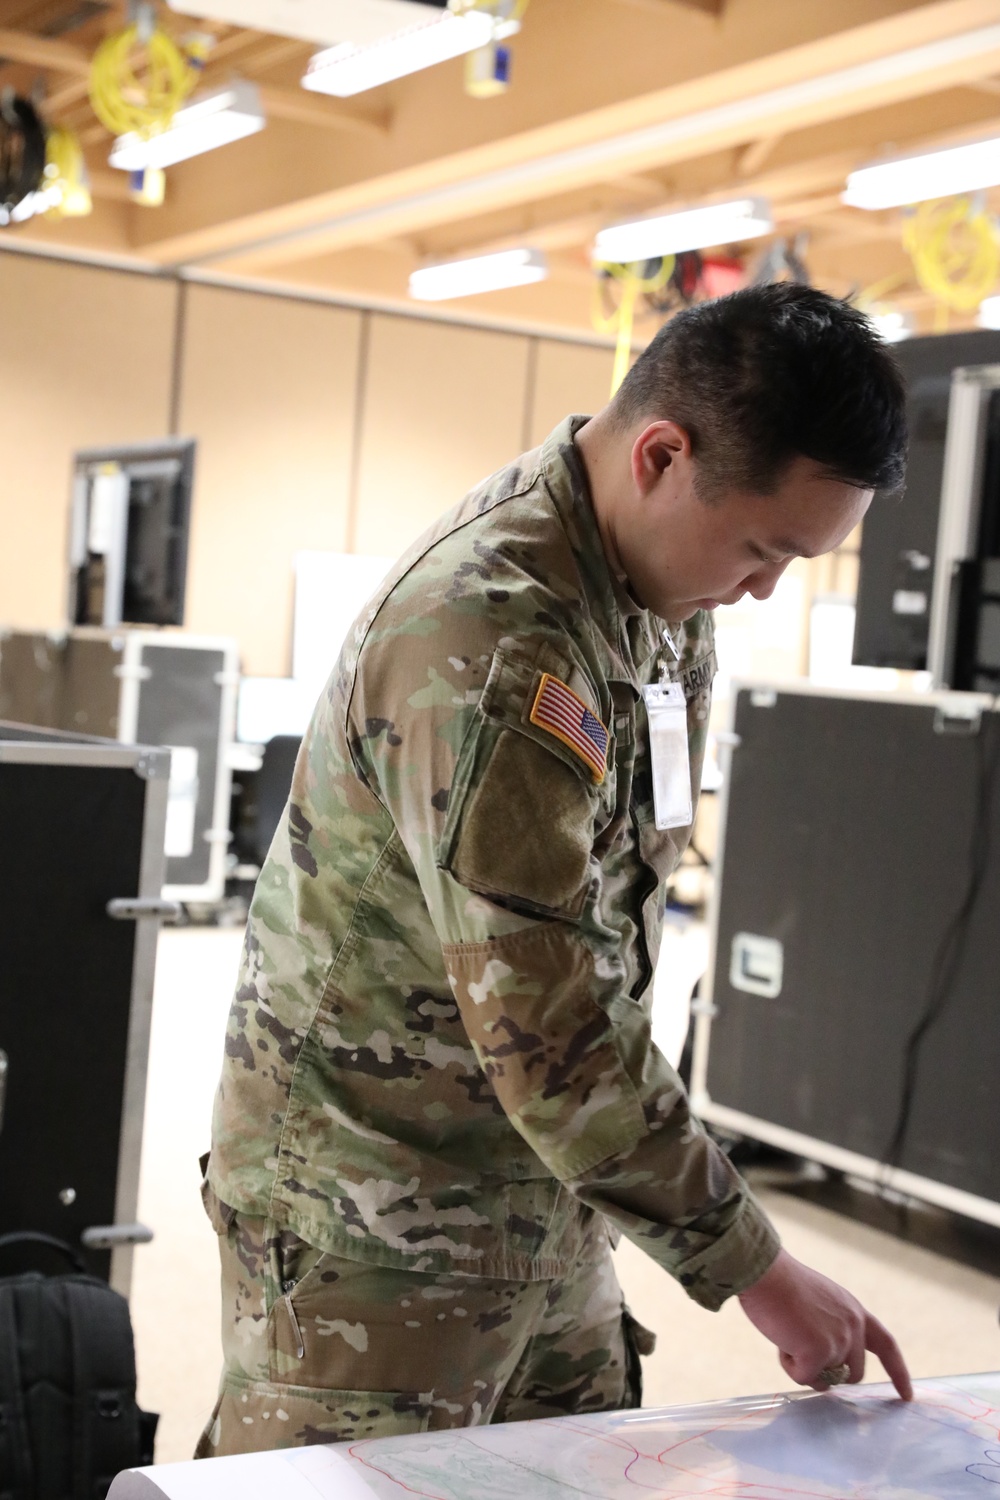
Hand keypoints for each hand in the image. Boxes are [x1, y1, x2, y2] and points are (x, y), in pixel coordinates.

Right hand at [738, 1248, 912, 1400]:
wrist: (765, 1273)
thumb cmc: (782, 1286)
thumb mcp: (820, 1305)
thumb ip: (832, 1330)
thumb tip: (827, 1371)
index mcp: (855, 1311)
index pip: (887, 1346)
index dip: (898, 1373)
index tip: (907, 1395)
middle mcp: (854, 1327)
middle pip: (852, 1374)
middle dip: (829, 1372)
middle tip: (801, 1350)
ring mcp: (839, 1341)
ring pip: (825, 1379)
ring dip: (804, 1366)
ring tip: (787, 1334)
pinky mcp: (820, 1352)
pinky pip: (804, 1378)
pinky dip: (789, 1365)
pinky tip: (781, 1339)